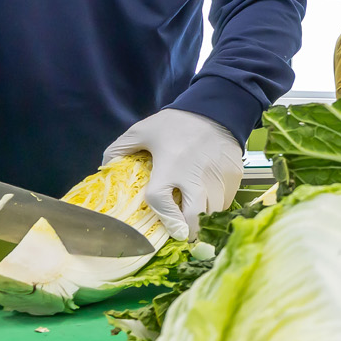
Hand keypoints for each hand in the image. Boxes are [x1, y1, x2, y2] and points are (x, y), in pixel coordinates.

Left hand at [104, 109, 243, 239]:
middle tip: (183, 232)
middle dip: (188, 231)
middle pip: (194, 217)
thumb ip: (121, 148)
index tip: (169, 230)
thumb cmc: (177, 122)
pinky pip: (227, 201)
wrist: (216, 108)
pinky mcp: (234, 177)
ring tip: (195, 218)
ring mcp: (218, 178)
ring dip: (203, 219)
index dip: (165, 220)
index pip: (162, 202)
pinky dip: (217, 207)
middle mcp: (195, 176)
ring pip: (213, 213)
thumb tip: (106, 167)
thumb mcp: (143, 130)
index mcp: (170, 166)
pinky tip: (208, 201)